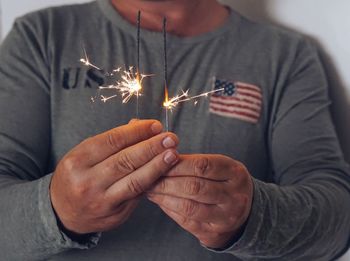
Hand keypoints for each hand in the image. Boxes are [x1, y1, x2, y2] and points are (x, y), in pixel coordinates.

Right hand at [50, 120, 178, 234]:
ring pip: (135, 181)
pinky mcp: (114, 216)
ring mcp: (101, 201)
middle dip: (152, 147)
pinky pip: (138, 196)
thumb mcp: (85, 153)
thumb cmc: (77, 175)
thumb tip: (141, 125)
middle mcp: (87, 182)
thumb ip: (112, 141)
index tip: (156, 125)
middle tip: (171, 138)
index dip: (137, 132)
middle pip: (126, 160)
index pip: (112, 141)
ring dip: (158, 166)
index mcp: (77, 161)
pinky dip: (152, 182)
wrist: (62, 212)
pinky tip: (165, 172)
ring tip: (173, 154)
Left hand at [147, 154, 252, 248]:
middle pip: (194, 187)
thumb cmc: (224, 183)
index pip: (202, 165)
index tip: (158, 161)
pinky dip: (169, 209)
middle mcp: (234, 196)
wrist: (246, 212)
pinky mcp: (214, 232)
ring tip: (150, 189)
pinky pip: (186, 221)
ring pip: (188, 206)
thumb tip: (162, 159)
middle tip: (149, 177)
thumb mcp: (220, 167)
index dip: (177, 164)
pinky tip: (159, 201)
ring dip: (164, 197)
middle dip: (167, 182)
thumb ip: (195, 163)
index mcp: (235, 173)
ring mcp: (225, 217)